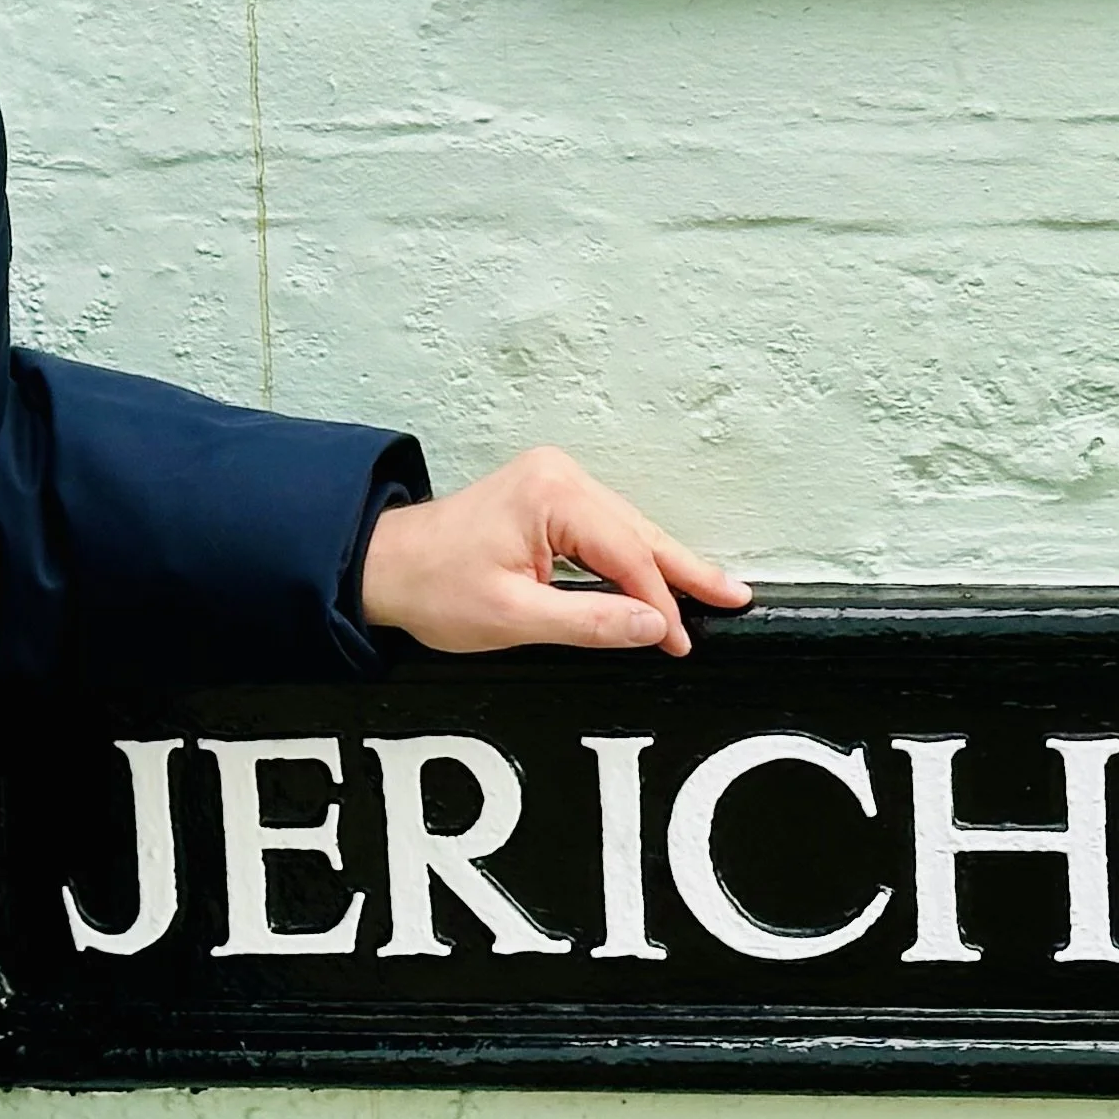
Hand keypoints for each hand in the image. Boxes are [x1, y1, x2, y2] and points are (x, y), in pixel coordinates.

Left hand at [359, 448, 748, 657]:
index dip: (658, 603)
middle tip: (734, 596)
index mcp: (551, 495)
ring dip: (663, 563)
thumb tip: (651, 625)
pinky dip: (633, 554)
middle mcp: (558, 477)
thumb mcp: (513, 616)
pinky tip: (658, 574)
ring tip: (711, 589)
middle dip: (684, 570)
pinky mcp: (547, 496)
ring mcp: (553, 482)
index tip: (678, 642)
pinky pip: (605, 527)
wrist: (384, 566)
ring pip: (626, 529)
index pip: (626, 554)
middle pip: (637, 532)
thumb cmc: (433, 586)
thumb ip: (589, 621)